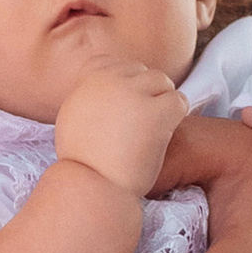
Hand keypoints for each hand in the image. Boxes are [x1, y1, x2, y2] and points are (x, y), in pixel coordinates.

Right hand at [54, 59, 184, 198]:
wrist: (93, 188)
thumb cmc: (84, 164)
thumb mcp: (73, 120)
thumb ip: (88, 97)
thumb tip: (103, 88)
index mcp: (87, 82)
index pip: (111, 63)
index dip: (123, 84)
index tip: (125, 109)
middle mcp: (108, 81)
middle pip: (140, 71)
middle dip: (144, 93)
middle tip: (142, 123)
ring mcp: (132, 94)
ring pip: (162, 82)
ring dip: (162, 102)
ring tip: (153, 130)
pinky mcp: (155, 113)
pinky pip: (178, 101)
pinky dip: (177, 115)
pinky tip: (167, 133)